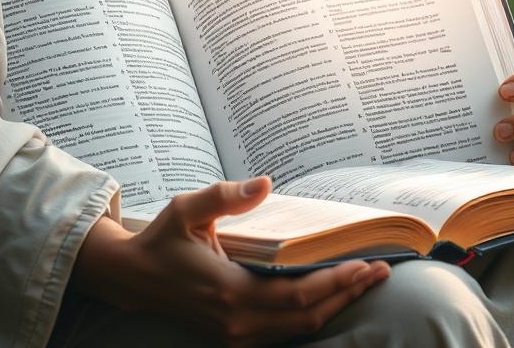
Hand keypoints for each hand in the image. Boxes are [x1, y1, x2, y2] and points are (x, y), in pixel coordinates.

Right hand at [71, 177, 389, 346]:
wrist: (131, 279)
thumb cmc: (162, 239)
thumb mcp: (187, 208)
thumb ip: (225, 196)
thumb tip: (265, 182)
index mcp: (230, 292)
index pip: (299, 294)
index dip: (336, 282)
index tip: (367, 264)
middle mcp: (238, 321)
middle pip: (308, 316)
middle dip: (348, 294)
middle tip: (382, 272)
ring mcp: (236, 334)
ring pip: (299, 328)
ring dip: (334, 306)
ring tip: (364, 281)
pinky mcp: (234, 336)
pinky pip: (285, 331)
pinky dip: (312, 314)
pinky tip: (329, 295)